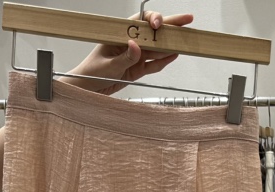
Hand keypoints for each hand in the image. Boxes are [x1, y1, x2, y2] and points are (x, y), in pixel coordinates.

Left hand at [64, 10, 193, 95]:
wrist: (87, 89)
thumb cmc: (91, 72)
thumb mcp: (108, 65)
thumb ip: (124, 57)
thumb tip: (136, 46)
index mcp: (120, 34)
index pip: (140, 21)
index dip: (153, 19)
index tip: (159, 24)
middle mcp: (130, 42)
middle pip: (153, 32)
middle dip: (170, 25)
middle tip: (187, 20)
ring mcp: (135, 56)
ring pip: (156, 48)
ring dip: (170, 44)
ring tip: (185, 40)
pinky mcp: (137, 69)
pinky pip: (153, 64)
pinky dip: (164, 61)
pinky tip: (174, 55)